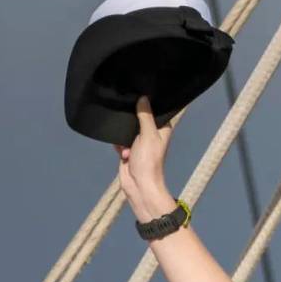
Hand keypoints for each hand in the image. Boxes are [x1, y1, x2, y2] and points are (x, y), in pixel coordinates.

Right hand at [116, 96, 177, 221]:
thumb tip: (143, 98)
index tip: (137, 95)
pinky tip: (122, 152)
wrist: (139, 185)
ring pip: (127, 128)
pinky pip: (119, 140)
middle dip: (131, 120)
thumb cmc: (149, 161)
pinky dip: (118, 144)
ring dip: (123, 135)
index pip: (155, 110)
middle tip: (126, 120)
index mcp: (162, 129)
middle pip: (138, 118)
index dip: (147, 104)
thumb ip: (145, 116)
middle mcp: (151, 134)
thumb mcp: (148, 135)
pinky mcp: (128, 149)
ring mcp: (139, 142)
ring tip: (127, 146)